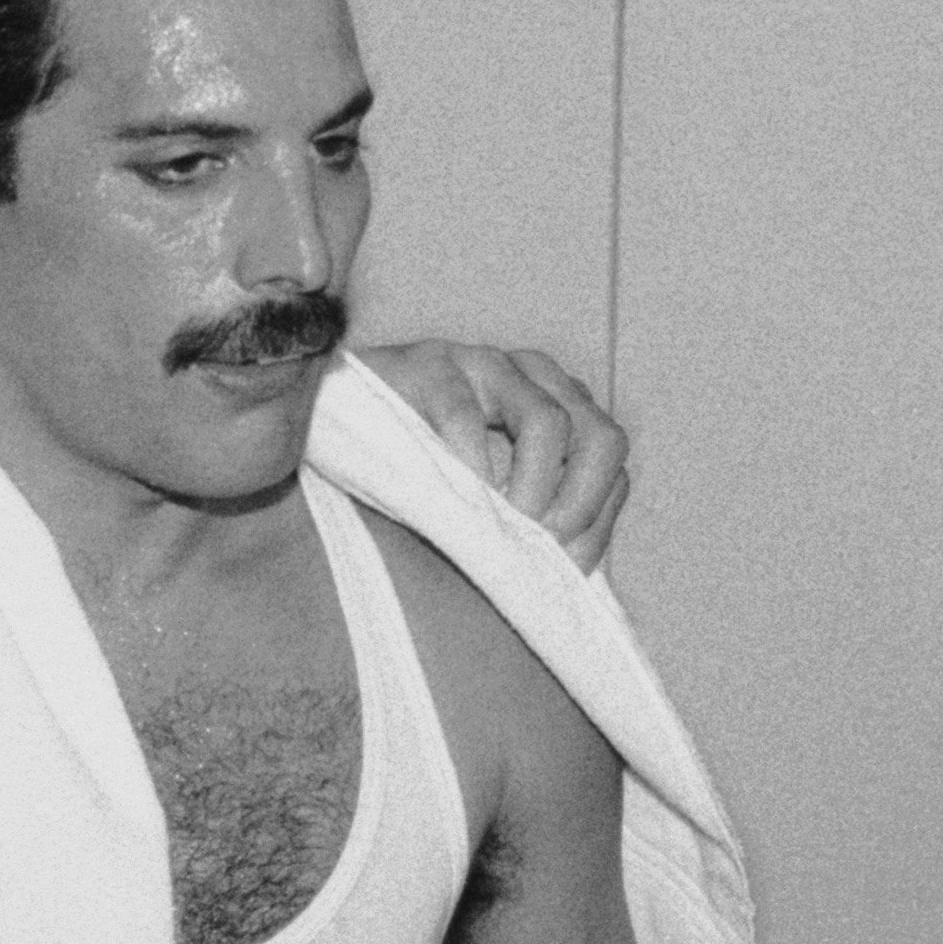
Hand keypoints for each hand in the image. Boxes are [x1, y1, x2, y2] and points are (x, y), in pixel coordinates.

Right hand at [360, 338, 631, 569]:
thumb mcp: (488, 494)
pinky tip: (456, 500)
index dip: (598, 516)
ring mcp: (482, 363)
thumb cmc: (416, 464)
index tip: (566, 568)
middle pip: (601, 435)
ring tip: (505, 527)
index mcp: (557, 402)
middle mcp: (532, 377)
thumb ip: (533, 521)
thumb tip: (575, 581)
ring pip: (547, 421)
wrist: (333, 419)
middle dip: (581, 501)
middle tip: (543, 545)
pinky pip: (465, 414)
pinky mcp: (429, 365)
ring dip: (534, 488)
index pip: (609, 456)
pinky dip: (471, 465)